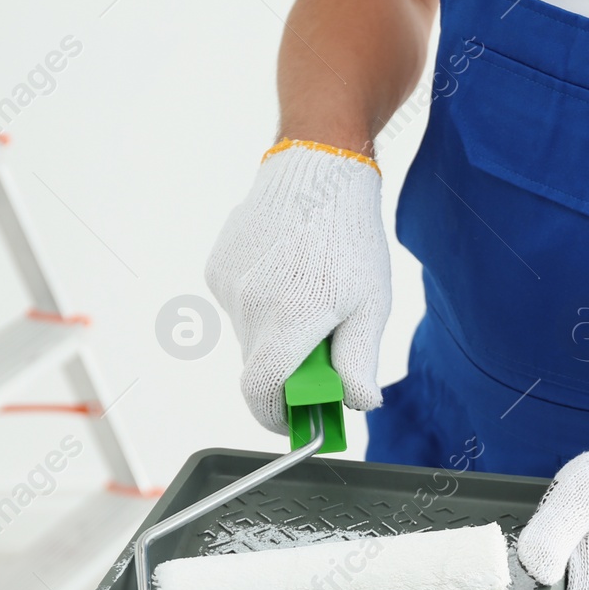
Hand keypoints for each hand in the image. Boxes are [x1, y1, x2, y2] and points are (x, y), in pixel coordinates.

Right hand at [205, 139, 390, 433]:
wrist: (316, 169)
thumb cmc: (349, 239)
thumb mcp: (370, 306)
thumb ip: (358, 363)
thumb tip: (356, 405)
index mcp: (288, 319)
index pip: (262, 393)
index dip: (278, 417)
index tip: (297, 420)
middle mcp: (249, 306)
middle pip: (258, 368)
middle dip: (287, 374)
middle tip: (323, 354)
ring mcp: (228, 286)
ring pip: (249, 338)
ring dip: (276, 335)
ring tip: (310, 297)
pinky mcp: (218, 268)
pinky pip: (239, 308)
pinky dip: (262, 307)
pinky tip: (288, 275)